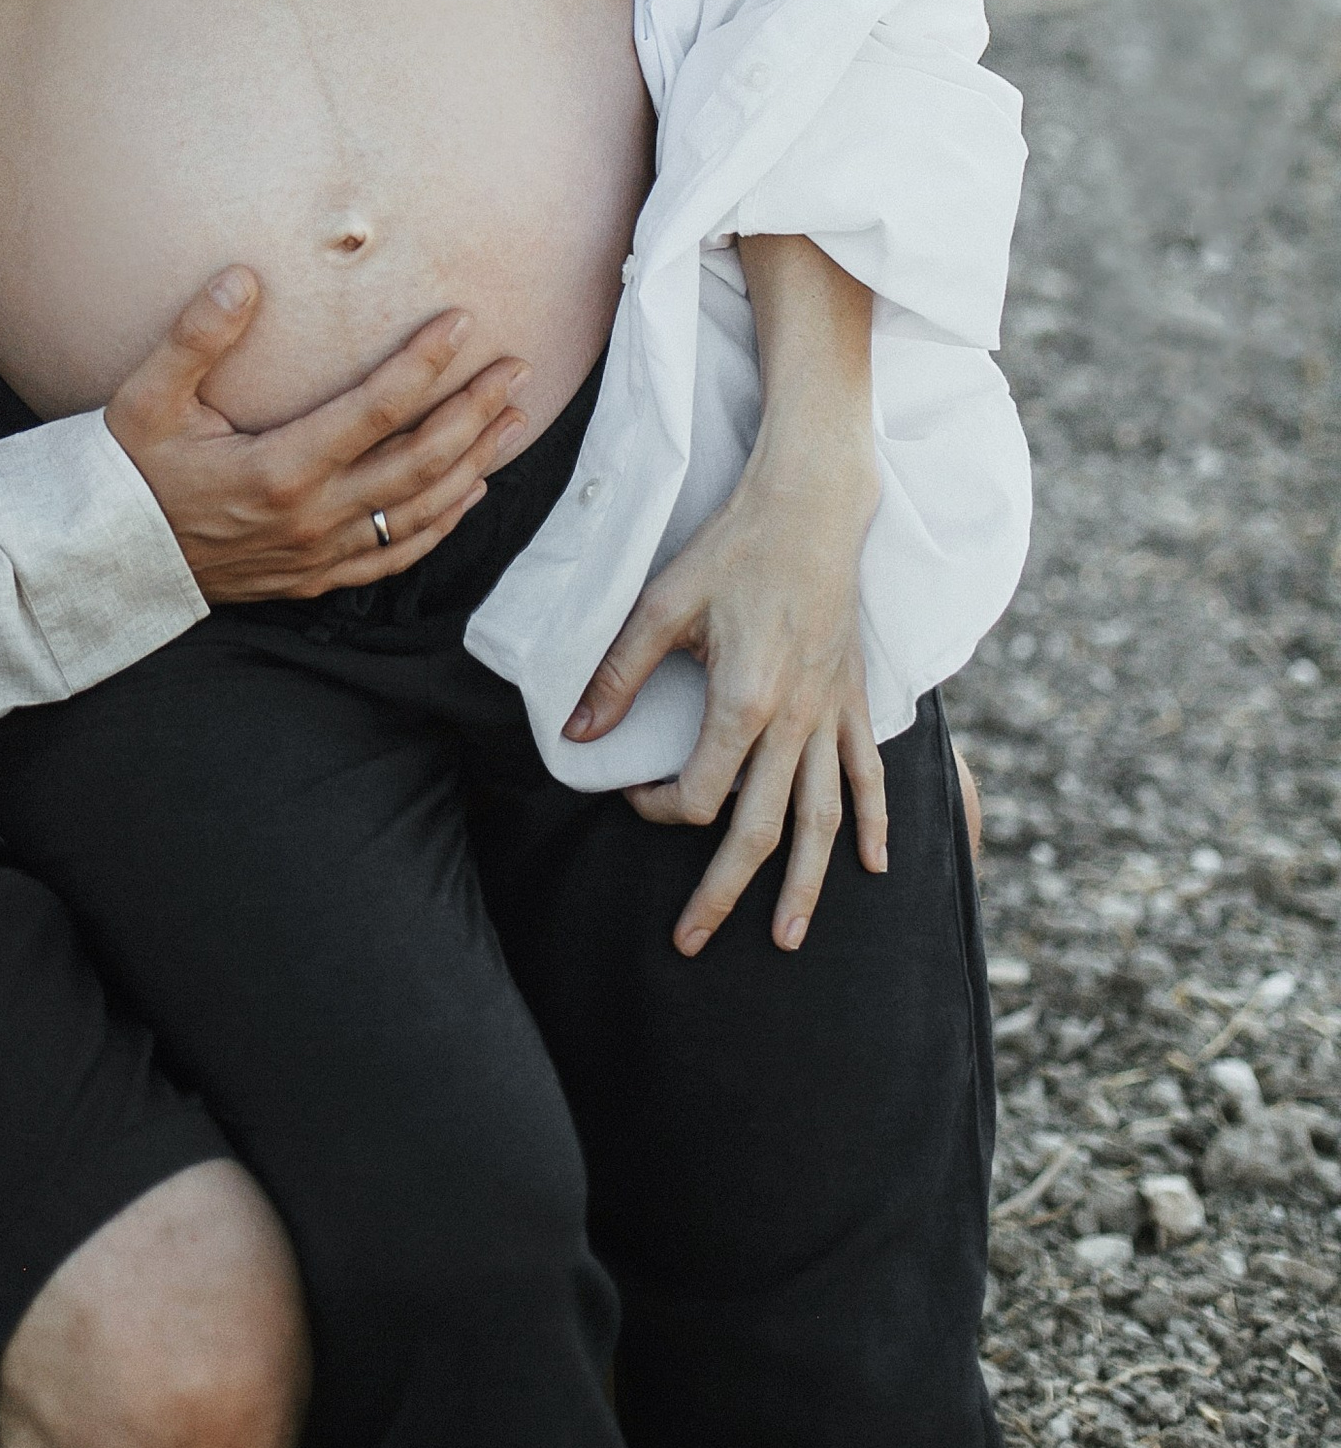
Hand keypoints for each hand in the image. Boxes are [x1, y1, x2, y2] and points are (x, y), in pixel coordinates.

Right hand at [107, 272, 531, 604]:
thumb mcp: (146, 398)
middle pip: (419, 462)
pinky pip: (395, 554)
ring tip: (512, 420)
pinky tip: (469, 492)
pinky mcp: (314, 578)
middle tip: (516, 370)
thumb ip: (196, 337)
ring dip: (474, 463)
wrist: (106, 558)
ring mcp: (318, 554)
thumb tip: (243, 278)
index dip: (425, 365)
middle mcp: (311, 516)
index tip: (462, 324)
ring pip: (419, 510)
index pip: (375, 410)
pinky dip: (441, 524)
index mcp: (279, 468)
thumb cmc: (129, 470)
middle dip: (474, 412)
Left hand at [562, 387, 885, 954]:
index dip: (660, 807)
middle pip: (762, 829)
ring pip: (823, 820)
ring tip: (785, 938)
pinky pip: (869, 775)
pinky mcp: (855, 699)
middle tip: (690, 943)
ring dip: (804, 884)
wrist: (813, 505)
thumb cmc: (732, 548)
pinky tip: (872, 867)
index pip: (701, 792)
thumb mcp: (662, 605)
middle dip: (723, 893)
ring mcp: (832, 714)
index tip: (632, 796)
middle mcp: (795, 720)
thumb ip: (618, 674)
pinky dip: (873, 823)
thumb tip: (575, 737)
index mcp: (745, 700)